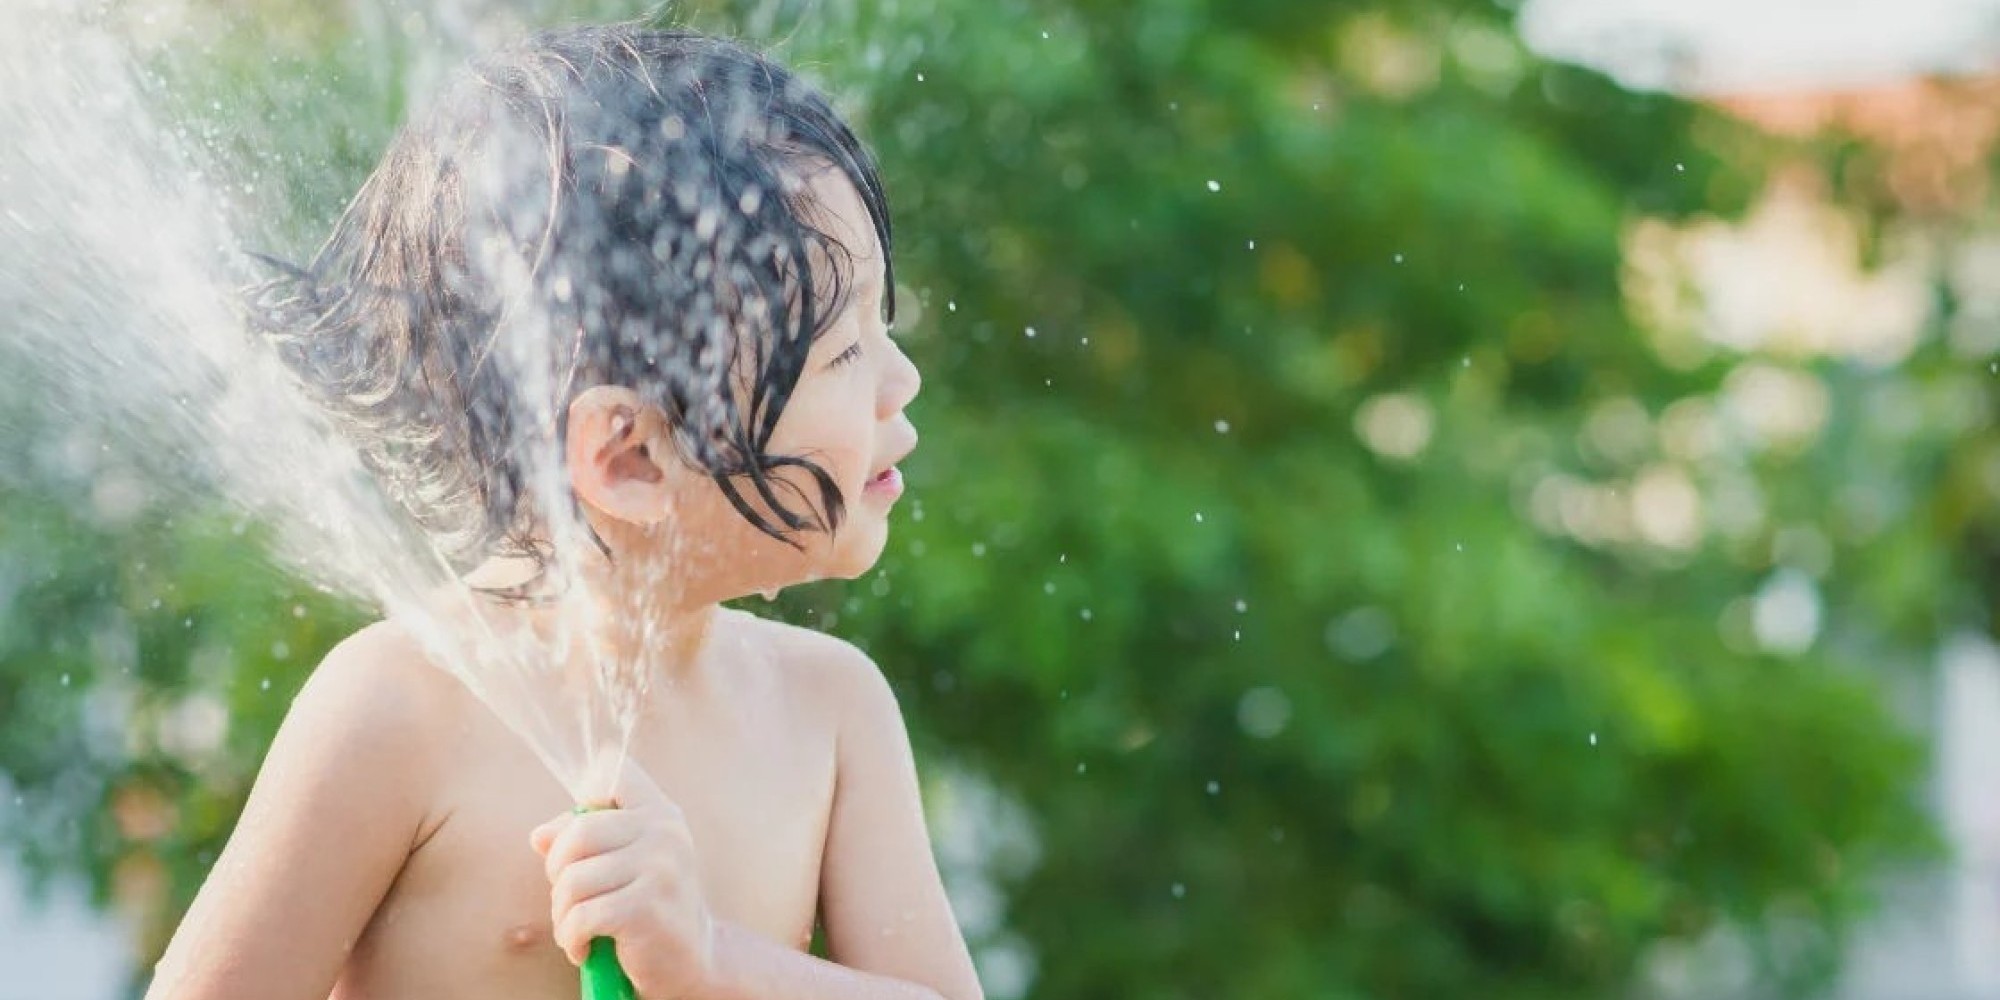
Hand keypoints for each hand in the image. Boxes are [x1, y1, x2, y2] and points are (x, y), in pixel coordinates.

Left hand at [531, 760, 714, 999]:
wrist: (692, 960)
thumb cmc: (648, 907)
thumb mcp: (622, 864)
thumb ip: (583, 842)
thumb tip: (539, 836)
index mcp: (659, 813)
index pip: (613, 771)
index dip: (585, 798)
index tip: (585, 841)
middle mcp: (664, 833)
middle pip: (578, 831)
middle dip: (557, 871)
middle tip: (567, 898)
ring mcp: (660, 868)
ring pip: (574, 880)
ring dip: (562, 912)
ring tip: (574, 927)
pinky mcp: (648, 908)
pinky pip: (583, 916)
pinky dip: (571, 937)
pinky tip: (582, 948)